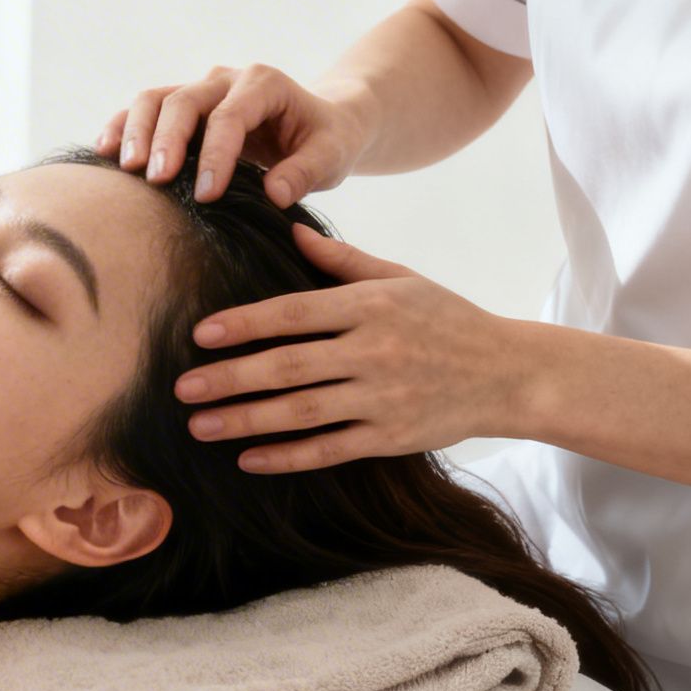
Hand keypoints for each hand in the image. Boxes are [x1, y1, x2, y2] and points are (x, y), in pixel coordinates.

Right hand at [94, 63, 372, 206]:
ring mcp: (201, 89)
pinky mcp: (183, 106)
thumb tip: (274, 195)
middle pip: (184, 100)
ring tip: (127, 168)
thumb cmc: (326, 140)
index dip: (215, 155)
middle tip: (157, 180)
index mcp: (265, 84)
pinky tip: (105, 151)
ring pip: (156, 98)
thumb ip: (306, 172)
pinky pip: (145, 109)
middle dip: (167, 140)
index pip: (230, 116)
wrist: (319, 122)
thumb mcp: (331, 156)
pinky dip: (124, 127)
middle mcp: (227, 79)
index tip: (207, 196)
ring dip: (137, 131)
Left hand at [172, 225, 528, 471]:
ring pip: (301, 412)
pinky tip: (248, 459)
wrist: (509, 374)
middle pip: (288, 366)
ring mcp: (382, 398)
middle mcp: (373, 351)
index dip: (244, 324)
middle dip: (229, 377)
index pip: (293, 313)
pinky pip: (329, 449)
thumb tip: (289, 230)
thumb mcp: (401, 278)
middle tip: (181, 387)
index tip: (199, 335)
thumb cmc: (447, 319)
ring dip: (245, 420)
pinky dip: (287, 457)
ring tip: (200, 424)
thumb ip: (343, 259)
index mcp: (370, 306)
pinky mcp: (391, 437)